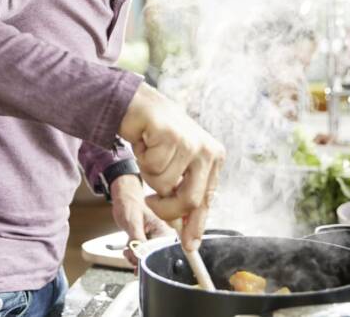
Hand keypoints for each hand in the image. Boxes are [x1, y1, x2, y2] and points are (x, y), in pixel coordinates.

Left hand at [109, 175, 174, 267]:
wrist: (124, 197)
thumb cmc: (129, 203)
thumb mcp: (133, 222)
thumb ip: (138, 240)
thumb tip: (142, 256)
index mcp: (164, 229)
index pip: (161, 252)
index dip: (148, 258)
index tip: (136, 258)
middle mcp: (163, 235)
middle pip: (156, 257)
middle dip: (140, 259)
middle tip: (129, 253)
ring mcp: (156, 239)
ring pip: (148, 257)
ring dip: (135, 257)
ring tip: (127, 249)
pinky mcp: (149, 241)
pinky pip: (144, 254)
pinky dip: (135, 254)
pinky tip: (129, 249)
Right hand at [118, 83, 224, 251]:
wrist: (137, 105)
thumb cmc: (154, 136)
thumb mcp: (175, 166)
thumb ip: (181, 193)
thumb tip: (184, 231)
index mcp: (212, 158)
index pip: (206, 200)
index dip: (196, 225)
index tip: (189, 244)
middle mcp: (207, 150)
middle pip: (189, 200)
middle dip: (166, 208)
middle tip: (150, 200)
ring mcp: (191, 142)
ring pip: (165, 185)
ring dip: (149, 175)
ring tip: (150, 153)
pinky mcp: (172, 136)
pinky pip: (152, 168)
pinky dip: (142, 159)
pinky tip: (145, 142)